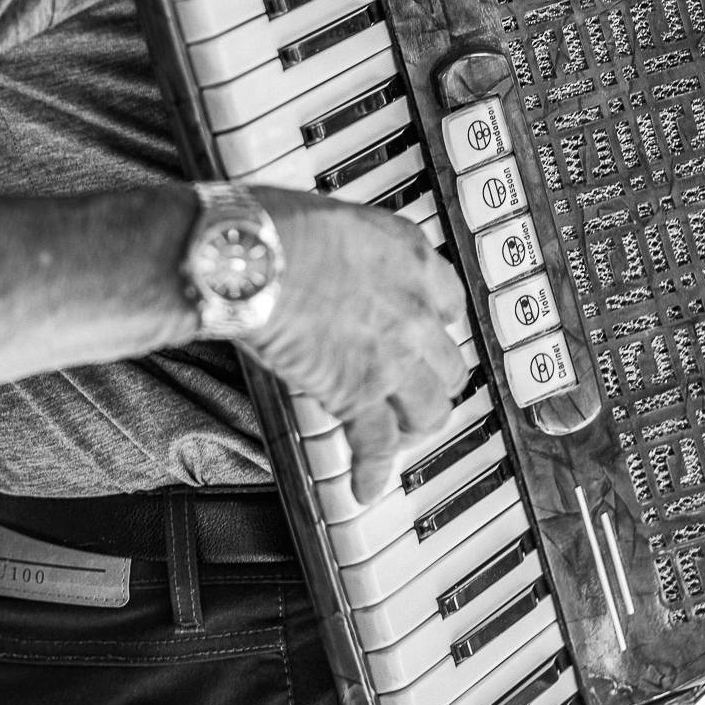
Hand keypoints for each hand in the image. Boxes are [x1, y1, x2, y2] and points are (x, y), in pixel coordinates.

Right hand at [245, 188, 468, 503]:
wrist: (254, 258)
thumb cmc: (278, 228)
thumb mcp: (340, 219)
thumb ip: (357, 250)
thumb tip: (341, 262)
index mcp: (411, 258)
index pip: (451, 301)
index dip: (438, 324)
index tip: (429, 333)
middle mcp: (415, 309)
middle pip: (449, 362)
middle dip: (433, 380)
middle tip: (415, 388)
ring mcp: (393, 357)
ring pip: (431, 409)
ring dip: (417, 426)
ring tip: (401, 436)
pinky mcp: (357, 395)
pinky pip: (377, 446)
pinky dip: (372, 472)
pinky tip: (366, 485)